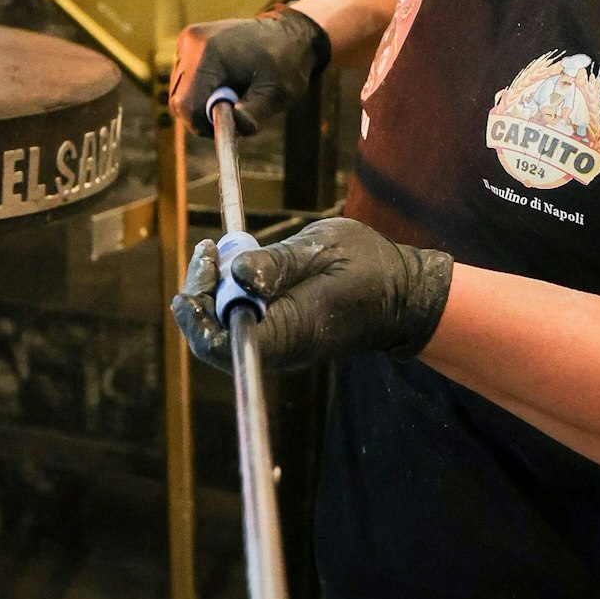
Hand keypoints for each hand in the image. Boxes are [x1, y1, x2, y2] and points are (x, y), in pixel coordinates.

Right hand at [168, 8, 329, 136]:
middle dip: (204, 116)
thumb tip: (233, 128)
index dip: (204, 124)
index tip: (228, 125)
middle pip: (181, 101)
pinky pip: (184, 82)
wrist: (285, 33)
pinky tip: (226, 83)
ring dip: (203, 104)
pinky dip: (202, 91)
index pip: (187, 104)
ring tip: (234, 94)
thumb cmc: (285, 63)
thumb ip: (253, 113)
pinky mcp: (187, 44)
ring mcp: (187, 42)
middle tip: (234, 113)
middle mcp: (192, 43)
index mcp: (210, 52)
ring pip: (181, 94)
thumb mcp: (276, 93)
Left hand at [172, 217, 453, 373]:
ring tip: (214, 253)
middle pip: (214, 339)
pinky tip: (229, 267)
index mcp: (292, 330)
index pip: (224, 343)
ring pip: (222, 333)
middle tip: (207, 250)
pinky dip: (225, 298)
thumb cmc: (368, 266)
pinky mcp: (279, 338)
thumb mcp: (324, 248)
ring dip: (210, 294)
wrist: (400, 296)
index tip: (205, 264)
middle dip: (200, 294)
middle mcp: (280, 349)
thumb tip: (236, 272)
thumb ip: (278, 262)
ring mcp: (279, 347)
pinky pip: (238, 326)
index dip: (198, 312)